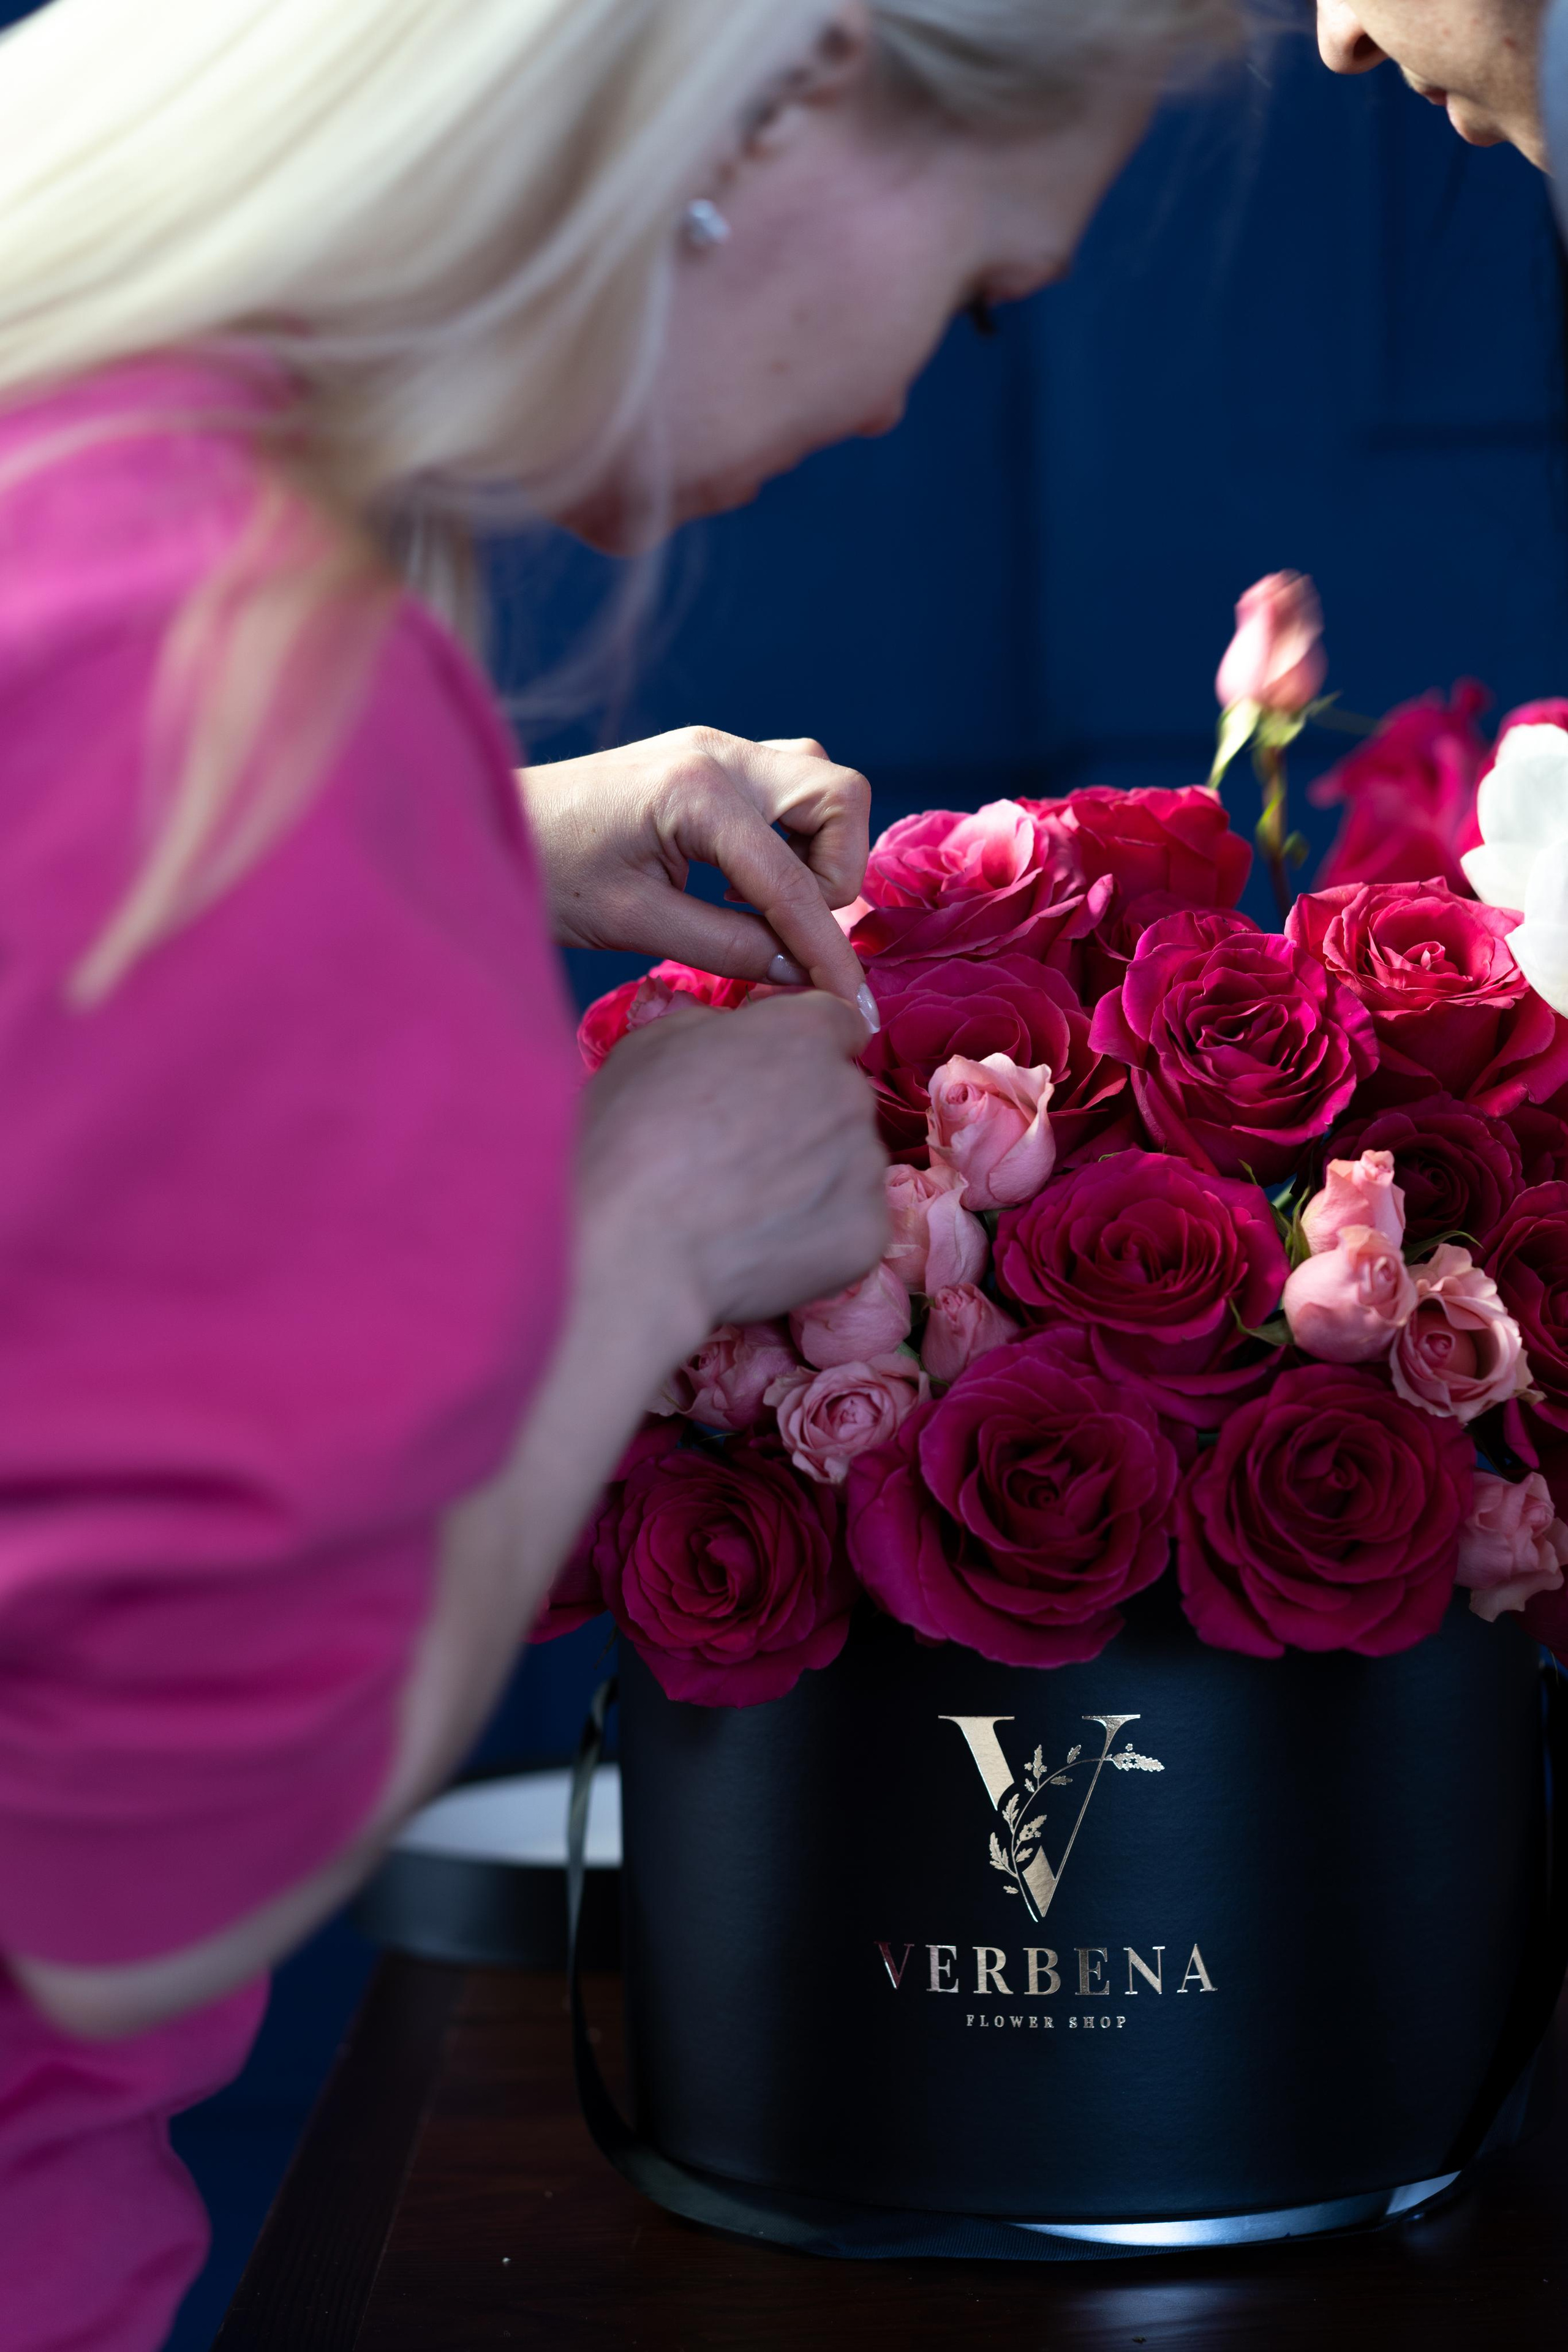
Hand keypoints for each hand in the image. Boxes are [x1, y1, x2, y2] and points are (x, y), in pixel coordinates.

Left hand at [519, 727, 871, 1006]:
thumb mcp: (635, 924)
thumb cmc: (547, 872)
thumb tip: (802, 974)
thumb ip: (728, 948)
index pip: (793, 878)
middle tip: (789, 927)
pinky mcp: (707, 760)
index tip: (848, 1001)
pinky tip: (740, 882)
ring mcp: (715, 748)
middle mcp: (718, 753)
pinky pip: (784, 787)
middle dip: (835, 872)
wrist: (485, 822)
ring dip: (816, 849)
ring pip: (820, 784)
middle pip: (839, 795)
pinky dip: (788, 836)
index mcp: (696, 790)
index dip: (826, 946)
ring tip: (761, 905)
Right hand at [579, 990, 887, 1341]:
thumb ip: (711, 1027)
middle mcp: (848, 1092)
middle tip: (741, 1151)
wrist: (636, 1248)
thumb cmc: (629, 1140)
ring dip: (812, 1175)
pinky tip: (762, 1243)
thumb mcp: (649, 1047)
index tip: (773, 1077)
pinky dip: (815, 1233)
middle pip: (841, 1096)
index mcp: (803, 1033)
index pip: (837, 1022)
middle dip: (804, 1115)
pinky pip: (848, 1223)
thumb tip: (731, 1035)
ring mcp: (864, 1166)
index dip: (802, 1050)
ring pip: (848, 1161)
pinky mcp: (867, 1233)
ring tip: (745, 1205)